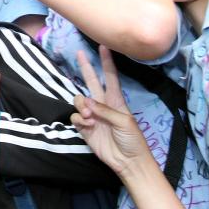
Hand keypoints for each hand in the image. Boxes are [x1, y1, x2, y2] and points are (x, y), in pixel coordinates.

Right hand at [70, 46, 149, 175]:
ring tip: (90, 118)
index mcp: (115, 100)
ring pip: (79, 100)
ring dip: (82, 106)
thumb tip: (86, 103)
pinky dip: (79, 119)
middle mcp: (102, 104)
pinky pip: (75, 117)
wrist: (127, 161)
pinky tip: (87, 126)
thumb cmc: (132, 139)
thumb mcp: (124, 121)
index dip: (107, 62)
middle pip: (91, 81)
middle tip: (79, 53)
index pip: (110, 76)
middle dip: (85, 67)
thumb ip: (105, 109)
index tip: (104, 47)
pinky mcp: (84, 127)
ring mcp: (92, 115)